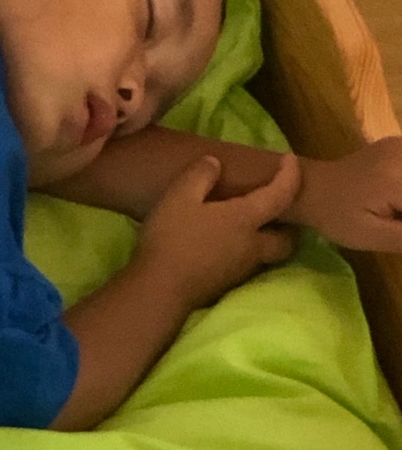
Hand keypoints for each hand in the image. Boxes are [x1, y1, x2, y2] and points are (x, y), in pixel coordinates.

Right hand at [136, 151, 300, 310]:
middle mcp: (252, 246)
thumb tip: (215, 163)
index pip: (281, 195)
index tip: (290, 160)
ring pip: (267, 254)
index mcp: (245, 220)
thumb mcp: (179, 197)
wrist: (160, 289)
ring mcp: (241, 269)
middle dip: (289, 225)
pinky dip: (245, 251)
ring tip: (248, 226)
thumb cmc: (172, 238)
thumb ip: (200, 175)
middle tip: (276, 210)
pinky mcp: (226, 284)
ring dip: (267, 239)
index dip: (290, 175)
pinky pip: (247, 264)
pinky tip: (223, 245)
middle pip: (287, 239)